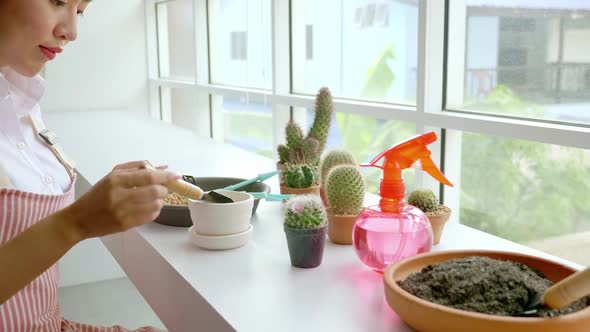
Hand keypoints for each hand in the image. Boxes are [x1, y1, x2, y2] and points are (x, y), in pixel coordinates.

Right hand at [61, 160, 178, 239]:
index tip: (176, 175)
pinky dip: (155, 211)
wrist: (79, 219)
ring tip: (157, 198)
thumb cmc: (98, 195)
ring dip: (161, 201)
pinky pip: (149, 217)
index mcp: (116, 179)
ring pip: (155, 205)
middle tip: (165, 188)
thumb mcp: (112, 176)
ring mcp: (122, 211)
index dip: (166, 176)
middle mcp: (119, 195)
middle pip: (154, 191)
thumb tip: (163, 167)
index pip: (148, 176)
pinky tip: (150, 207)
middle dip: (165, 189)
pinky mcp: (125, 224)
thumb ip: (137, 168)